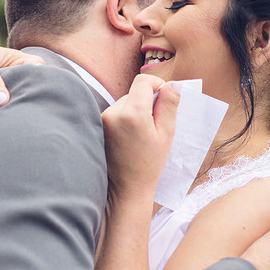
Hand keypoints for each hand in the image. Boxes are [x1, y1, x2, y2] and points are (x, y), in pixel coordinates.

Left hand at [101, 76, 179, 204]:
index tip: (165, 96)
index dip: (157, 84)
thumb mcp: (166, 133)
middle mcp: (114, 112)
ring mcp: (103, 119)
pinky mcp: (98, 126)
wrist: (125, 188)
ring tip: (142, 134)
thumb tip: (172, 85)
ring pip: (125, 102)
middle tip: (156, 123)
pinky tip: (130, 137)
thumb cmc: (149, 163)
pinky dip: (125, 119)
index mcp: (132, 112)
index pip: (143, 81)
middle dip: (147, 102)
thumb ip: (169, 105)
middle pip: (134, 92)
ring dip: (135, 111)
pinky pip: (116, 113)